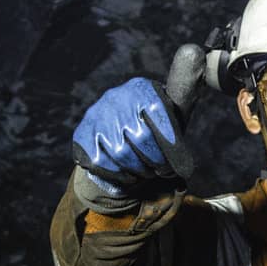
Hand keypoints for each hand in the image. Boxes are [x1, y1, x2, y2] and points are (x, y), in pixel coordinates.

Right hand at [70, 77, 188, 194]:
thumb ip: (176, 133)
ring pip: (121, 153)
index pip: (159, 113)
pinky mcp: (82, 134)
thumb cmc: (151, 126)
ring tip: (147, 173)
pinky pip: (101, 162)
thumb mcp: (167, 120)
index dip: (171, 142)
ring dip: (138, 170)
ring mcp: (97, 115)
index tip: (180, 164)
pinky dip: (118, 175)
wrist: (116, 125)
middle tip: (162, 170)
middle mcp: (116, 97)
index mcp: (142, 89)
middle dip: (156, 160)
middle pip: (141, 137)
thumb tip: (183, 165)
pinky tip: (128, 175)